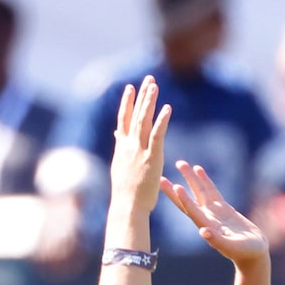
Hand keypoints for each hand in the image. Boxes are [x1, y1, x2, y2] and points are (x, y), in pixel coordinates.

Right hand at [105, 78, 169, 239]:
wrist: (127, 206)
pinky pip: (157, 135)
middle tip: (149, 79)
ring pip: (144, 120)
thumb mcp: (119, 165)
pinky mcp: (151, 157)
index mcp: (122, 148)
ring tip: (154, 85)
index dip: (126, 102)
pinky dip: (162, 120)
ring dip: (149, 102)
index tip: (130, 87)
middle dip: (141, 95)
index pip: (123, 119)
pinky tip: (167, 108)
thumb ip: (119, 146)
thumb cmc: (125, 191)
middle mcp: (129, 145)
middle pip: (135, 114)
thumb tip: (117, 133)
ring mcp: (139, 150)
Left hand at [161, 160, 266, 269]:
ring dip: (190, 178)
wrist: (253, 254)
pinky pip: (211, 191)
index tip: (175, 187)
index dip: (184, 200)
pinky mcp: (223, 208)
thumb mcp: (232, 247)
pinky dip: (204, 180)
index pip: (192, 211)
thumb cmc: (244, 253)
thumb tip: (203, 232)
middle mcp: (206, 219)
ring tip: (181, 164)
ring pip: (199, 192)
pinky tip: (198, 169)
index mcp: (207, 227)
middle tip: (161, 177)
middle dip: (175, 190)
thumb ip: (217, 240)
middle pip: (188, 201)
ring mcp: (214, 213)